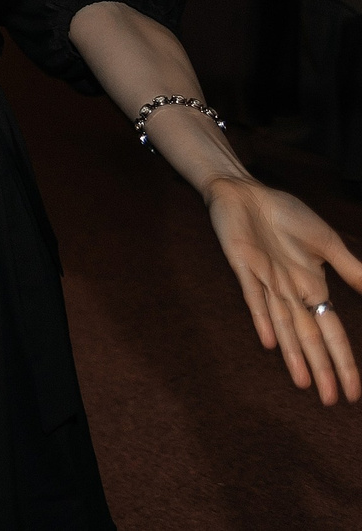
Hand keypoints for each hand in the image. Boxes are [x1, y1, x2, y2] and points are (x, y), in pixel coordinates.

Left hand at [206, 175, 361, 404]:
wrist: (245, 191)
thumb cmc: (284, 215)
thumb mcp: (326, 242)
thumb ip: (350, 269)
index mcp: (310, 285)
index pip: (331, 331)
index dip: (342, 360)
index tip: (353, 391)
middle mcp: (289, 291)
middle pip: (309, 337)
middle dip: (322, 369)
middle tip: (333, 402)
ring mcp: (265, 280)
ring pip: (283, 325)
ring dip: (294, 355)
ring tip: (304, 385)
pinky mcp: (243, 265)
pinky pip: (254, 296)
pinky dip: (261, 318)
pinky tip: (269, 342)